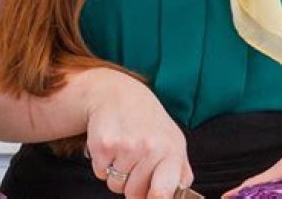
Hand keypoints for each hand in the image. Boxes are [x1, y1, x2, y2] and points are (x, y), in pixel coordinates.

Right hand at [84, 69, 193, 197]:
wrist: (117, 93)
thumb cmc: (147, 120)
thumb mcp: (173, 140)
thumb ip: (180, 172)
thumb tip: (180, 196)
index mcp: (171, 150)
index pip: (163, 193)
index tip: (153, 196)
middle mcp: (150, 147)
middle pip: (134, 194)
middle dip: (132, 184)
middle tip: (135, 159)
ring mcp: (126, 146)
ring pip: (116, 186)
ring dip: (117, 173)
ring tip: (123, 147)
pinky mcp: (104, 145)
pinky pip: (101, 174)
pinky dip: (103, 163)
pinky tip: (111, 143)